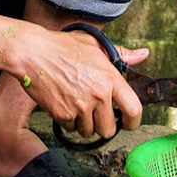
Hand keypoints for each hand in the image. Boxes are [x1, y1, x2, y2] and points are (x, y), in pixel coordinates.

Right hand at [12, 25, 146, 140]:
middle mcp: (98, 94)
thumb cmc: (63, 46)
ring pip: (89, 131)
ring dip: (84, 124)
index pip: (133, 109)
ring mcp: (80, 106)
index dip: (133, 122)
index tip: (128, 123)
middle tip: (95, 114)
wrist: (33, 53)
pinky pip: (70, 128)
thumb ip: (122, 54)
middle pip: (109, 130)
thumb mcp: (95, 45)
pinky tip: (64, 104)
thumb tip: (143, 55)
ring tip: (77, 104)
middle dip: (103, 126)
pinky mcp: (62, 114)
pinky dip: (68, 121)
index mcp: (110, 77)